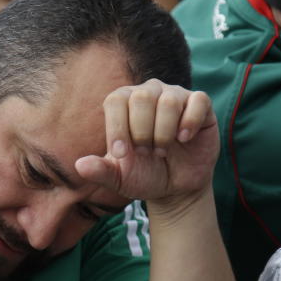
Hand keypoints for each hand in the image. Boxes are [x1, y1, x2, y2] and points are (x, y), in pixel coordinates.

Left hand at [76, 79, 218, 209]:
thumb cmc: (145, 175)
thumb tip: (80, 166)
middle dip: (142, 132)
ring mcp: (176, 96)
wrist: (176, 187)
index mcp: (124, 104)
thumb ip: (100, 171)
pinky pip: (198, 101)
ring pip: (169, 101)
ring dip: (164, 133)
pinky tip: (183, 139)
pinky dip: (189, 123)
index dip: (117, 127)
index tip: (123, 154)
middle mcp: (149, 93)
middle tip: (147, 153)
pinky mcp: (200, 105)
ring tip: (162, 151)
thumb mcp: (120, 178)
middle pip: (141, 97)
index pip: (116, 101)